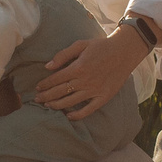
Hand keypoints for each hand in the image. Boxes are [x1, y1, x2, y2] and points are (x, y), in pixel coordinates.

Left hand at [33, 24, 151, 119]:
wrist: (125, 51)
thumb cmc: (101, 46)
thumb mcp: (81, 45)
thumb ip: (63, 55)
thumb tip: (47, 66)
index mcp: (78, 67)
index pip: (56, 79)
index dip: (44, 84)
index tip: (37, 88)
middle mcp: (85, 81)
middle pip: (60, 92)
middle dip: (46, 96)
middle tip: (37, 99)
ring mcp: (94, 90)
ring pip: (71, 102)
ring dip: (57, 105)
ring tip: (48, 105)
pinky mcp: (104, 97)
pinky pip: (89, 110)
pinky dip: (78, 115)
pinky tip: (68, 116)